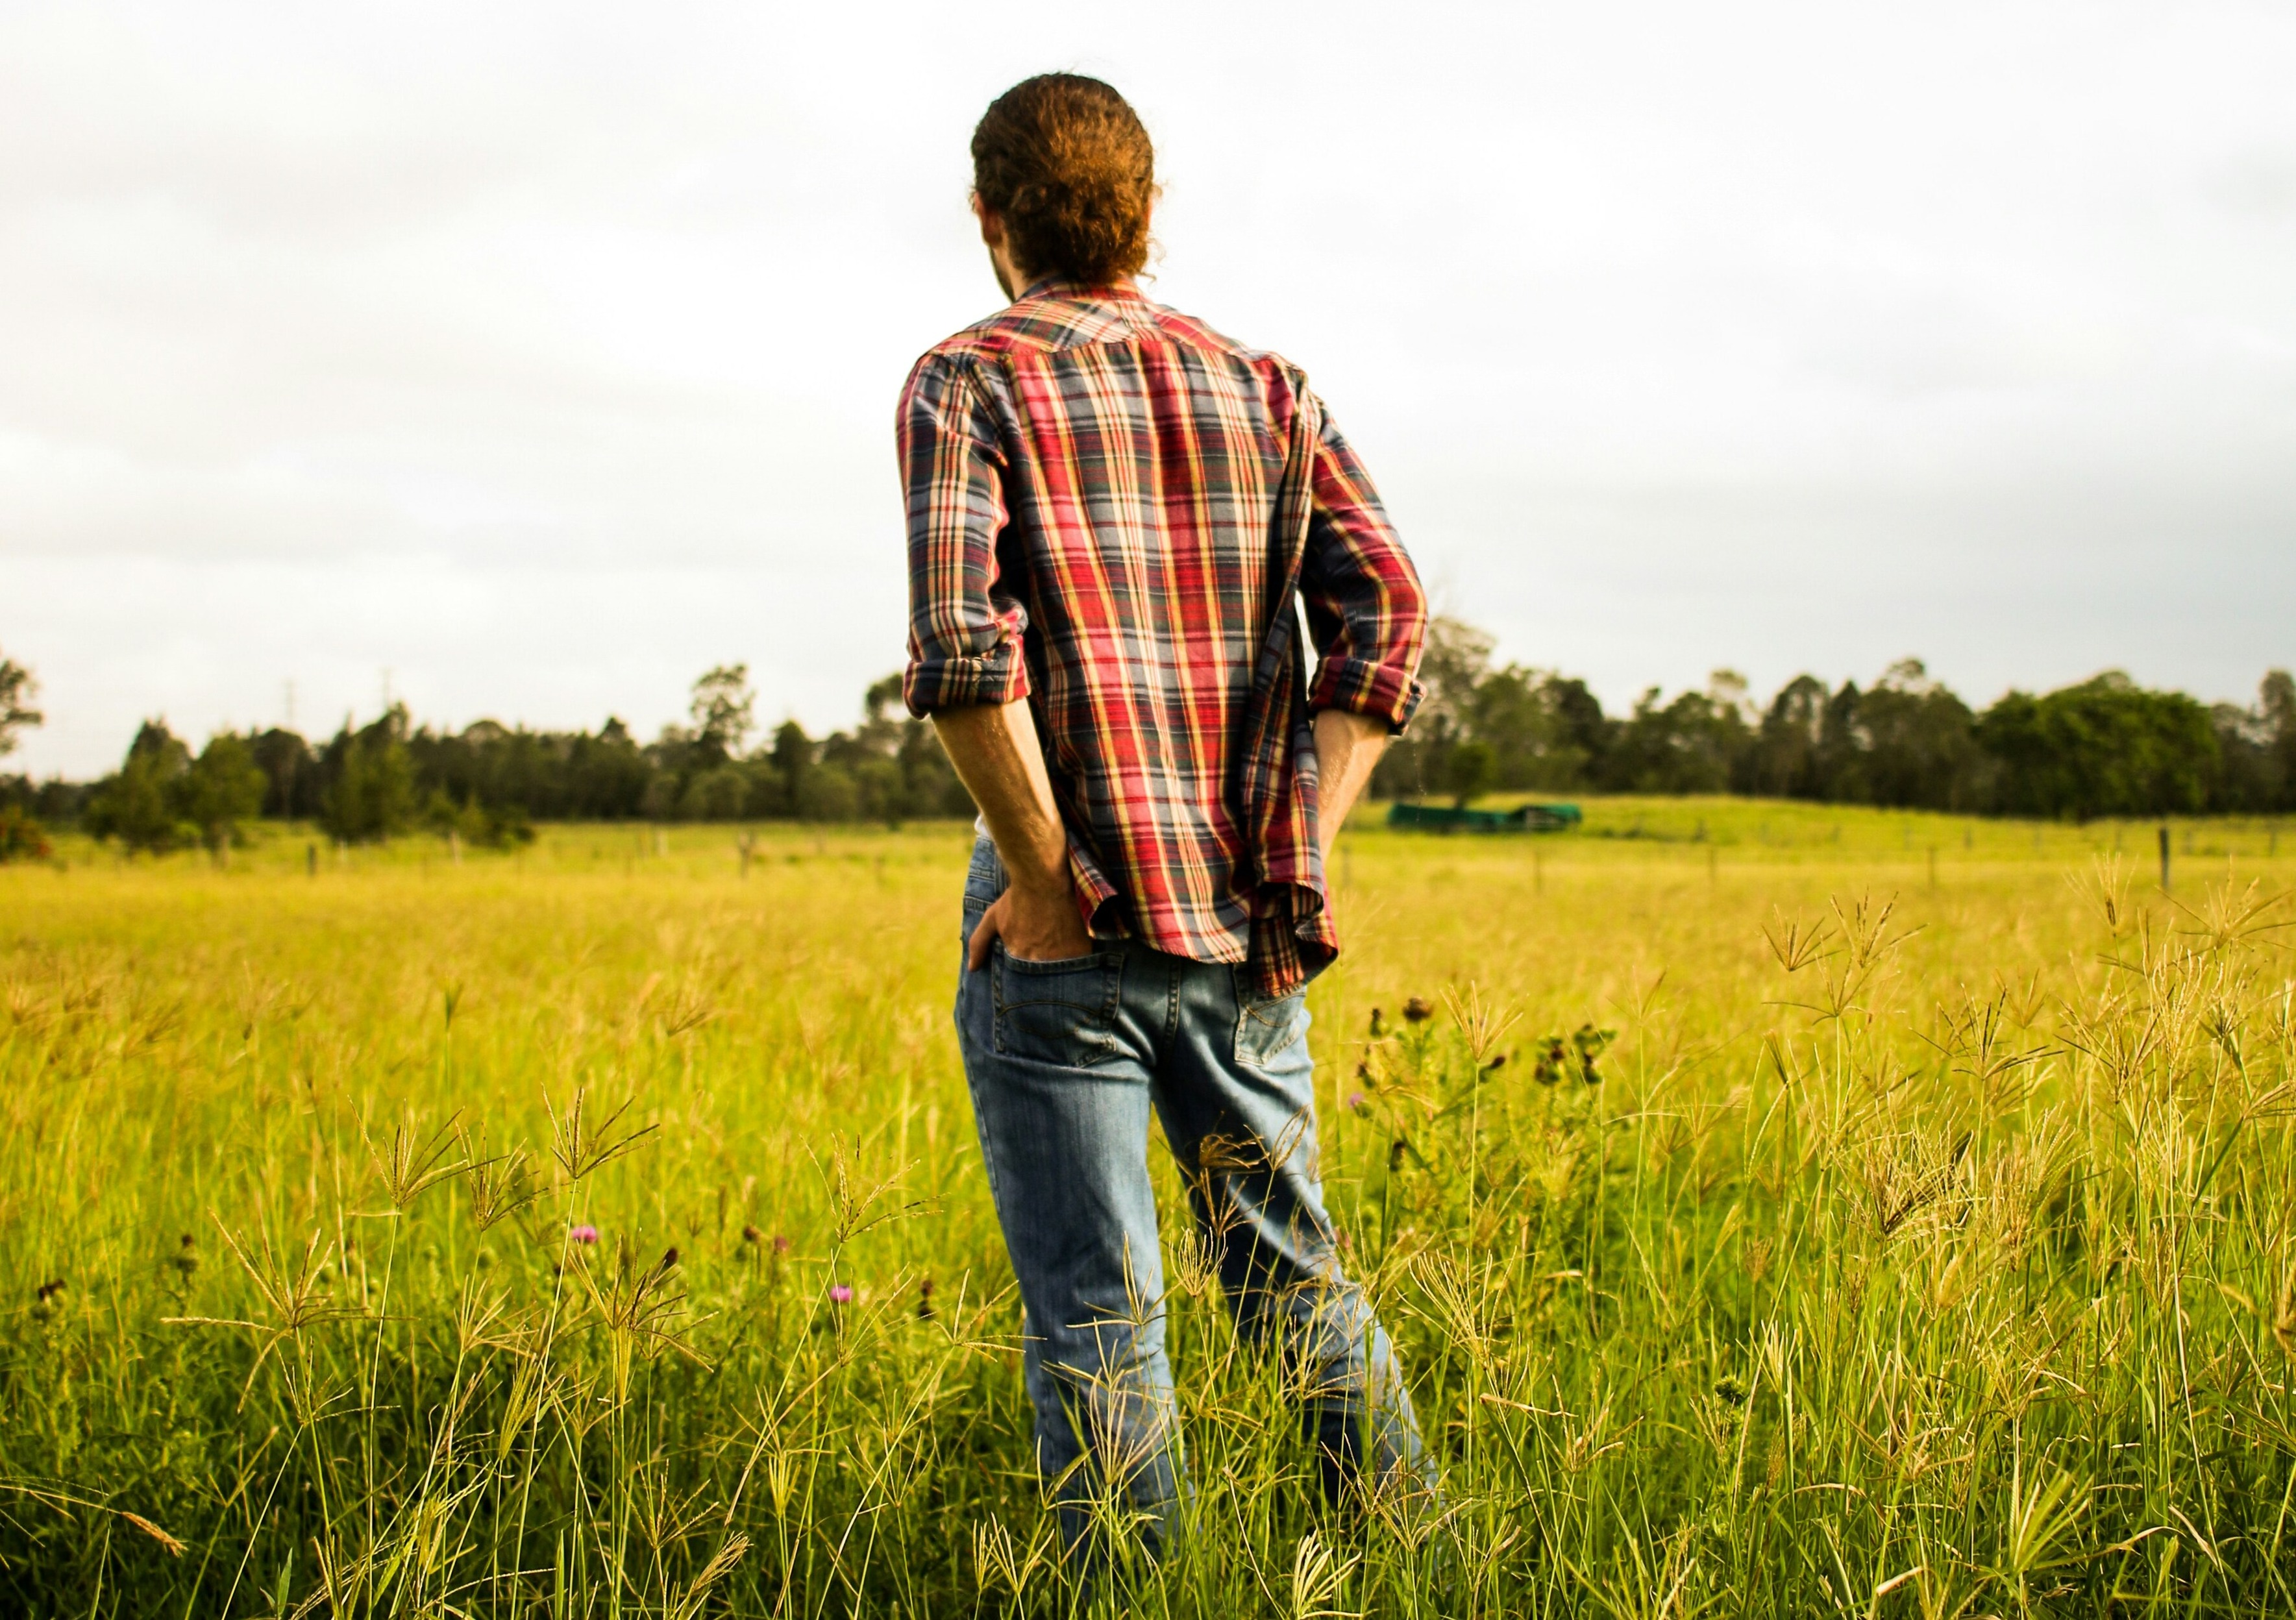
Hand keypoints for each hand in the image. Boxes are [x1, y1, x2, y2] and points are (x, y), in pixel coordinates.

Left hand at [967, 882, 1091, 969]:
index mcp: (1018, 958)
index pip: (1022, 979)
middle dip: (1044, 973)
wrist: (1044, 879)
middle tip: (1046, 959)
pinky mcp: (1081, 948)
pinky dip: (1079, 959)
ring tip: (1062, 955)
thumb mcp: (993, 918)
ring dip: (1062, 967)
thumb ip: (979, 943)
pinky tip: (1076, 950)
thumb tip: (972, 968)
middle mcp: (1040, 962)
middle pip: (1043, 978)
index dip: (1026, 977)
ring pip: (1062, 972)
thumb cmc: (1017, 898)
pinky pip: (1081, 963)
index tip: (1030, 969)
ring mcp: (1062, 957)